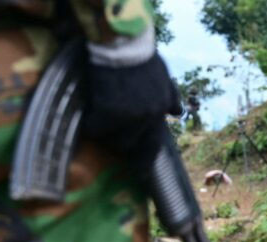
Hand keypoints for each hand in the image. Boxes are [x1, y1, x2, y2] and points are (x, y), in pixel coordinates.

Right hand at [83, 52, 181, 169]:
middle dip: (119, 141)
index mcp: (159, 112)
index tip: (140, 172)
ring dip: (104, 134)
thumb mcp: (164, 77)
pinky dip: (90, 124)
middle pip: (128, 145)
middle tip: (110, 132)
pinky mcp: (107, 112)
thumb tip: (178, 113)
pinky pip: (94, 129)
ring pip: (111, 140)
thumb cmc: (142, 58)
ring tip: (99, 121)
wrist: (122, 45)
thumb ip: (171, 96)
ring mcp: (127, 117)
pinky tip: (89, 115)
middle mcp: (145, 118)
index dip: (144, 160)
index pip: (153, 144)